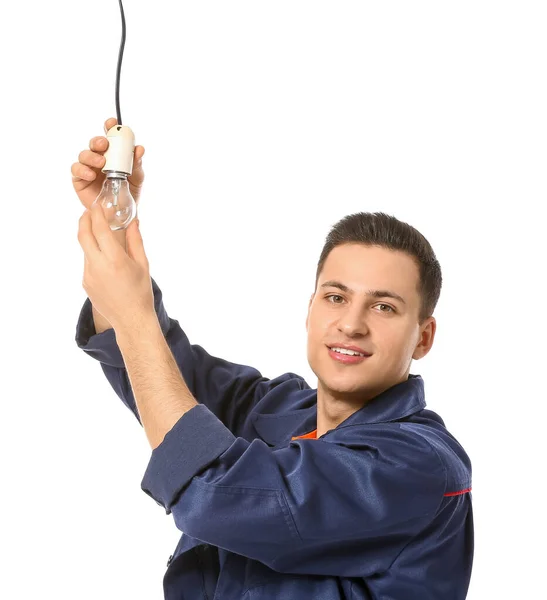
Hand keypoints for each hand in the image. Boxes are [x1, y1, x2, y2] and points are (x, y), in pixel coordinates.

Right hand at [71, 117, 145, 209]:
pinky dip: (82, 169)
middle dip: (98, 141)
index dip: (110, 127)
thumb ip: (137, 164)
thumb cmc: (128, 193)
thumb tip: (139, 149)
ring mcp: (88, 168)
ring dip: (91, 156)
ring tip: (101, 163)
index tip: (112, 123)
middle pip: (94, 144)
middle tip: (104, 145)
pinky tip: (91, 175)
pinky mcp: (79, 179)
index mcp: (113, 155)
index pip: (110, 137)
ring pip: (84, 154)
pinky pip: (76, 169)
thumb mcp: (137, 178)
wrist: (121, 214)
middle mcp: (99, 158)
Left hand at [78, 203, 154, 331]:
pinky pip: (87, 263)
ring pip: (85, 249)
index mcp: (115, 259)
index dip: (97, 214)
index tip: (98, 205)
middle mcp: (98, 265)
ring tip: (102, 236)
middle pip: (83, 235)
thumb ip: (135, 241)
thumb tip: (133, 222)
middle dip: (84, 220)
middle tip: (89, 212)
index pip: (100, 229)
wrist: (131, 320)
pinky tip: (106, 261)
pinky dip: (94, 255)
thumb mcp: (143, 265)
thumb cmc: (141, 292)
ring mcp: (89, 275)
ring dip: (91, 239)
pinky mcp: (85, 282)